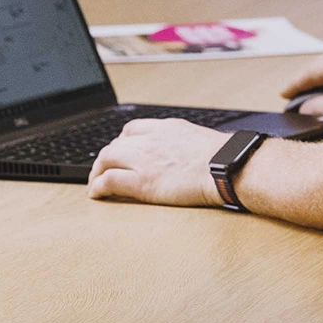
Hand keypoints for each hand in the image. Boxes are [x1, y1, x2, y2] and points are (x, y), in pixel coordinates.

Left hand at [87, 118, 228, 206]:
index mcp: (166, 128)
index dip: (122, 142)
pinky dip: (97, 186)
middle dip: (106, 158)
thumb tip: (192, 153)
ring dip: (96, 171)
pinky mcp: (142, 181)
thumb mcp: (201, 139)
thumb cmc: (223, 157)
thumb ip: (187, 143)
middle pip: (115, 144)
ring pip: (105, 158)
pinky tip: (96, 194)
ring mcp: (144, 159)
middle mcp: (150, 140)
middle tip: (103, 170)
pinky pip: (109, 181)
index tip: (121, 151)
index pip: (133, 129)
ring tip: (95, 183)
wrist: (227, 167)